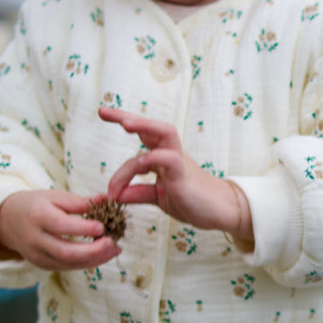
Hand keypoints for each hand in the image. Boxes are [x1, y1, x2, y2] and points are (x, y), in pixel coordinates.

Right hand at [0, 189, 120, 269]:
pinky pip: (67, 267)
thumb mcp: (55, 196)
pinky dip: (87, 262)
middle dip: (93, 251)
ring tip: (114, 249)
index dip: (82, 228)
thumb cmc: (36, 204)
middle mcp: (35, 239)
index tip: (102, 226)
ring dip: (95, 259)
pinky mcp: (42, 265)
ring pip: (69, 263)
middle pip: (65, 252)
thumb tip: (107, 199)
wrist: (8, 221)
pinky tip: (103, 254)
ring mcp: (37, 255)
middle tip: (113, 243)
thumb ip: (80, 202)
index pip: (60, 225)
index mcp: (37, 217)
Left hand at [99, 106, 250, 242]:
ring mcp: (178, 162)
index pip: (142, 134)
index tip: (102, 111)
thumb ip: (137, 193)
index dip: (124, 120)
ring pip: (164, 133)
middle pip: (151, 126)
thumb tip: (114, 196)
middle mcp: (170, 153)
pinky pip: (170, 159)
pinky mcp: (184, 176)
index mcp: (162, 156)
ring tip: (124, 124)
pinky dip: (154, 158)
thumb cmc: (191, 199)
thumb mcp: (158, 197)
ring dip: (144, 126)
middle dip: (128, 116)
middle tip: (104, 112)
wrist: (219, 211)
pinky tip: (140, 164)